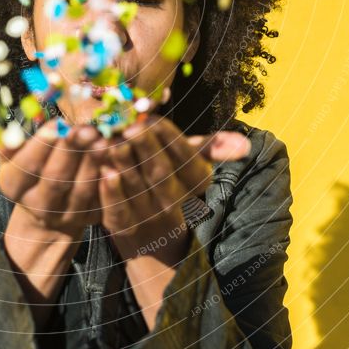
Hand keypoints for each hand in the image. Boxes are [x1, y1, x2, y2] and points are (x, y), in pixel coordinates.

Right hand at [0, 120, 102, 237]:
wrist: (49, 208)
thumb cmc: (31, 169)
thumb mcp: (13, 156)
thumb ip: (9, 144)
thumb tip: (5, 138)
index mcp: (13, 186)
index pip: (26, 167)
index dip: (41, 146)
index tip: (57, 122)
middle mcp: (38, 206)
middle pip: (55, 179)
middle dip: (71, 152)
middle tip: (86, 128)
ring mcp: (66, 215)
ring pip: (81, 189)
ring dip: (93, 163)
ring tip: (103, 139)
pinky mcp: (90, 217)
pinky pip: (101, 198)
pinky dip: (109, 178)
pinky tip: (116, 157)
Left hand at [95, 116, 251, 329]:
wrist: (147, 231)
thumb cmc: (167, 178)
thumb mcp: (188, 162)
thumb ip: (211, 148)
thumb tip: (244, 144)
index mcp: (196, 185)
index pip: (187, 160)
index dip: (169, 139)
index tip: (152, 118)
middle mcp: (176, 204)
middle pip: (162, 174)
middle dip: (146, 148)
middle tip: (131, 127)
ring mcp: (149, 218)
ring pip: (138, 189)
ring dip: (125, 165)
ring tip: (113, 141)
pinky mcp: (124, 228)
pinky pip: (118, 212)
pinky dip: (111, 193)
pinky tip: (104, 172)